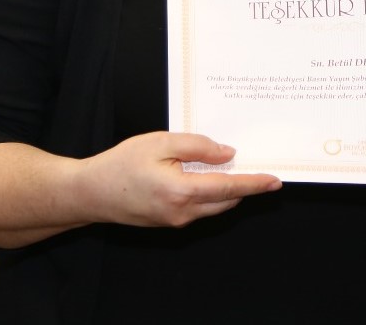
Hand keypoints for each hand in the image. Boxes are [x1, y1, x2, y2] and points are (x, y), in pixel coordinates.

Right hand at [78, 131, 281, 228]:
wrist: (90, 193)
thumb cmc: (121, 164)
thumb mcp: (160, 142)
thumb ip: (198, 146)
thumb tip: (228, 155)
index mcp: (181, 192)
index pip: (229, 189)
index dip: (254, 184)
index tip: (275, 181)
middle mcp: (182, 213)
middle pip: (226, 200)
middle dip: (244, 186)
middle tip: (259, 166)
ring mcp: (175, 221)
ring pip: (213, 206)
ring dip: (227, 190)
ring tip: (233, 167)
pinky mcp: (168, 222)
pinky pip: (198, 209)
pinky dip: (209, 194)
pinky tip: (207, 176)